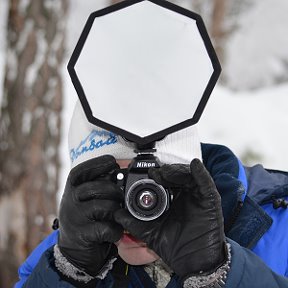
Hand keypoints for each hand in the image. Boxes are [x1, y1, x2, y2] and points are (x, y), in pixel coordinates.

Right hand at [58, 155, 122, 276]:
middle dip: (114, 190)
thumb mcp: (84, 199)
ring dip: (116, 211)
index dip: (97, 164)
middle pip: (96, 188)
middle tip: (120, 196)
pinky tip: (115, 231)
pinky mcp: (83, 236)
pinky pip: (106, 228)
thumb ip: (97, 185)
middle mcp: (70, 202)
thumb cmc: (85, 218)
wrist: (73, 250)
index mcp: (71, 189)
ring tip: (117, 215)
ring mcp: (75, 219)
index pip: (80, 171)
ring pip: (103, 207)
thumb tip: (118, 172)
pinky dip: (115, 230)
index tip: (113, 162)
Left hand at [114, 158, 226, 280]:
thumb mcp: (151, 232)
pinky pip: (206, 182)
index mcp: (173, 200)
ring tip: (166, 172)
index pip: (165, 181)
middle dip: (166, 171)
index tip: (148, 174)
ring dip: (177, 170)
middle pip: (177, 175)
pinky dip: (201, 172)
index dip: (157, 175)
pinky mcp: (210, 200)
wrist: (193, 263)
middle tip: (155, 173)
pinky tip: (194, 165)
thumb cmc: (176, 247)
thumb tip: (117, 215)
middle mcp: (185, 195)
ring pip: (189, 175)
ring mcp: (197, 196)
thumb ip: (134, 223)